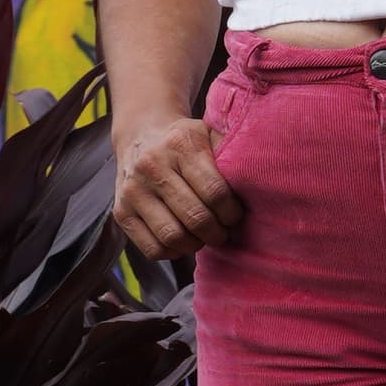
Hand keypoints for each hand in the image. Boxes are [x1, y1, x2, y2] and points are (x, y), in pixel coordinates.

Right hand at [115, 117, 243, 260]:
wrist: (140, 134)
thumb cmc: (185, 141)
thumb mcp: (208, 134)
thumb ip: (232, 151)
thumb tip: (264, 174)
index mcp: (180, 144)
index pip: (215, 192)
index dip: (232, 212)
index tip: (236, 215)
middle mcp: (151, 165)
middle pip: (196, 218)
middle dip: (218, 232)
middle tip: (224, 231)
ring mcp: (132, 190)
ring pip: (173, 237)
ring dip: (196, 244)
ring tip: (204, 235)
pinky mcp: (121, 212)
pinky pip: (153, 249)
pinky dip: (173, 252)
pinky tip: (182, 239)